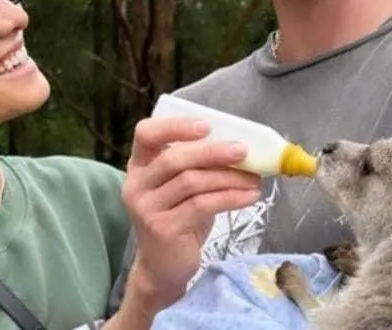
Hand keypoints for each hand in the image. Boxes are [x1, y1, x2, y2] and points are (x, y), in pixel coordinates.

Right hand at [120, 116, 261, 311]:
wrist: (163, 266)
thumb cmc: (177, 216)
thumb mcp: (180, 186)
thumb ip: (196, 165)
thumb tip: (240, 145)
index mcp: (139, 165)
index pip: (146, 133)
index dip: (175, 126)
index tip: (207, 126)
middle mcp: (137, 184)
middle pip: (174, 159)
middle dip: (212, 152)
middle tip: (243, 150)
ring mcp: (147, 208)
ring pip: (191, 182)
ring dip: (228, 177)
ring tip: (254, 178)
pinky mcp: (163, 229)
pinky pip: (202, 205)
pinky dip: (230, 198)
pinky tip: (249, 196)